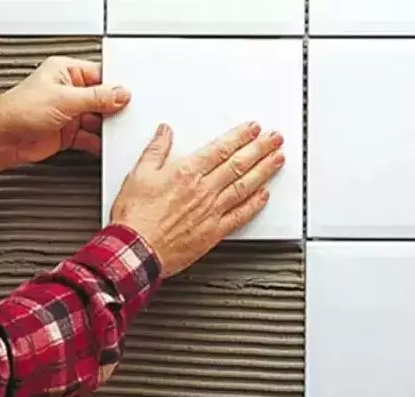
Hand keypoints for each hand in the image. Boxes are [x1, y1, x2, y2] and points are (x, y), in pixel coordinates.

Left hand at [0, 56, 129, 175]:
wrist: (1, 139)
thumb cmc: (18, 110)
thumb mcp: (65, 99)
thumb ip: (97, 97)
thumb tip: (120, 93)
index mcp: (66, 72)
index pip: (101, 76)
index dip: (116, 87)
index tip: (129, 98)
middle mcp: (69, 91)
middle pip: (102, 99)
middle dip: (112, 110)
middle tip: (125, 117)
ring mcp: (70, 113)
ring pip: (98, 120)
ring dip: (106, 128)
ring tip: (115, 132)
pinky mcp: (69, 133)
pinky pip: (90, 137)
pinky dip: (98, 143)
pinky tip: (104, 145)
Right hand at [110, 122, 284, 277]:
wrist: (136, 250)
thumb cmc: (135, 216)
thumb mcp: (139, 174)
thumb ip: (156, 150)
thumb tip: (165, 132)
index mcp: (187, 172)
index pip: (221, 148)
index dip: (240, 136)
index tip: (253, 128)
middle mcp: (204, 190)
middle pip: (239, 164)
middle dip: (261, 148)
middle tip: (275, 138)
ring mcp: (212, 211)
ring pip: (245, 186)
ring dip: (264, 171)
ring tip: (278, 159)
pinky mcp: (214, 232)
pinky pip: (240, 215)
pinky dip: (255, 204)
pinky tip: (264, 196)